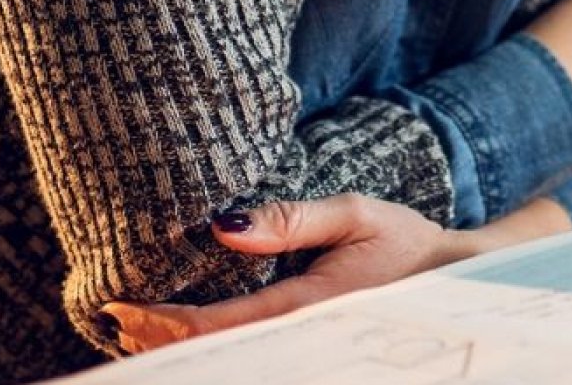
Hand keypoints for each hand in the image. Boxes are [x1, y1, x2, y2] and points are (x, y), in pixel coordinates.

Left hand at [99, 195, 463, 352]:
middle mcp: (300, 336)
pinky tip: (185, 337)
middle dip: (159, 340)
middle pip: (214, 351)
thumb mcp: (356, 214)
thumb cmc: (406, 242)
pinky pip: (250, 351)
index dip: (162, 322)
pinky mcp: (308, 344)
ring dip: (179, 347)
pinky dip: (211, 346)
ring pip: (230, 357)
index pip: (217, 325)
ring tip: (135, 330)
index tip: (121, 306)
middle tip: (116, 318)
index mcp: (306, 305)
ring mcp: (304, 346)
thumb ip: (292, 220)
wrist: (454, 280)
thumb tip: (221, 228)